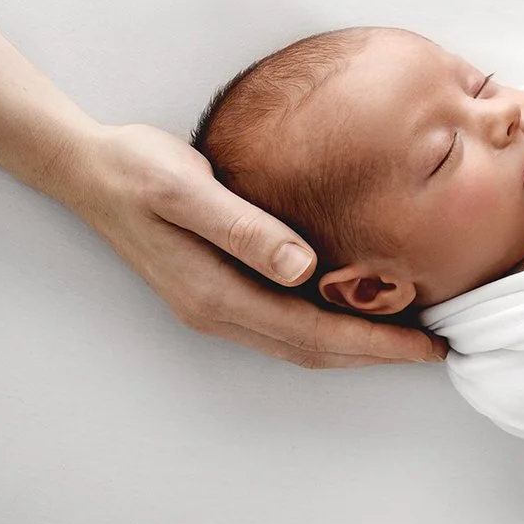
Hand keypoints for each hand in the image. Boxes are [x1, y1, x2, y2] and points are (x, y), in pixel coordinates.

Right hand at [61, 124, 447, 368]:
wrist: (88, 169)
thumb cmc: (138, 169)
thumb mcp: (187, 187)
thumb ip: (243, 227)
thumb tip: (301, 267)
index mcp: (217, 294)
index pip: (315, 334)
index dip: (375, 344)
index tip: (426, 342)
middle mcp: (218, 312)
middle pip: (313, 350)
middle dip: (377, 354)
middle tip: (435, 348)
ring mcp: (215, 307)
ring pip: (299, 344)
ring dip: (355, 347)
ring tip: (407, 338)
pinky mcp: (216, 292)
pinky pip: (284, 326)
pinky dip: (327, 329)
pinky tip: (353, 312)